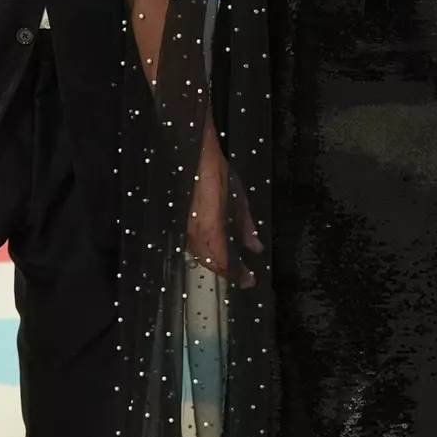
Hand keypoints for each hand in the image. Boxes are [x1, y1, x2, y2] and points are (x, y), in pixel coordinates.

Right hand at [187, 129, 262, 286]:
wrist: (194, 156)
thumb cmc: (218, 175)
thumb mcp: (239, 201)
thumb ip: (246, 227)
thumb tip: (254, 247)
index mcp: (212, 229)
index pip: (224, 262)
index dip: (237, 275)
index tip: (249, 280)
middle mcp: (196, 234)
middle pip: (211, 263)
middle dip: (226, 271)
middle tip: (241, 276)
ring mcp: (186, 228)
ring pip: (200, 255)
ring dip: (215, 263)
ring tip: (229, 266)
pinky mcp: (182, 221)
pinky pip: (193, 244)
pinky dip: (205, 252)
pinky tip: (213, 251)